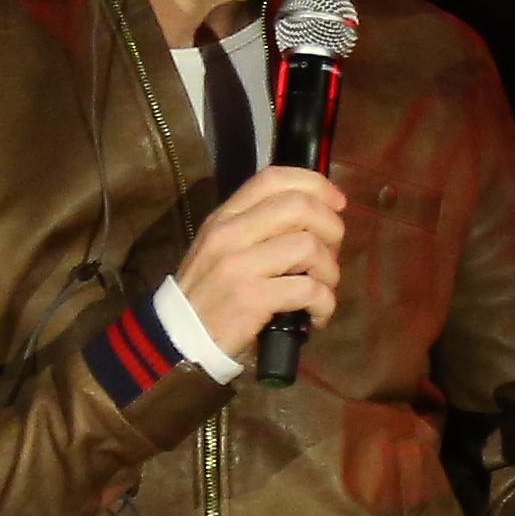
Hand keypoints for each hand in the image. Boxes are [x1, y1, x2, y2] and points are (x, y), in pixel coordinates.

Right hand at [173, 168, 346, 353]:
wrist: (178, 337)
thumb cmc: (209, 291)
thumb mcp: (222, 247)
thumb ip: (258, 226)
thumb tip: (315, 215)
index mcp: (225, 216)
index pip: (273, 178)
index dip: (315, 183)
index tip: (336, 202)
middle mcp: (230, 234)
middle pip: (298, 206)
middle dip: (331, 227)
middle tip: (333, 252)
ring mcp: (239, 266)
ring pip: (309, 247)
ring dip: (330, 270)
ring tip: (324, 288)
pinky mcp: (250, 299)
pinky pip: (308, 289)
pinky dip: (324, 303)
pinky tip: (317, 314)